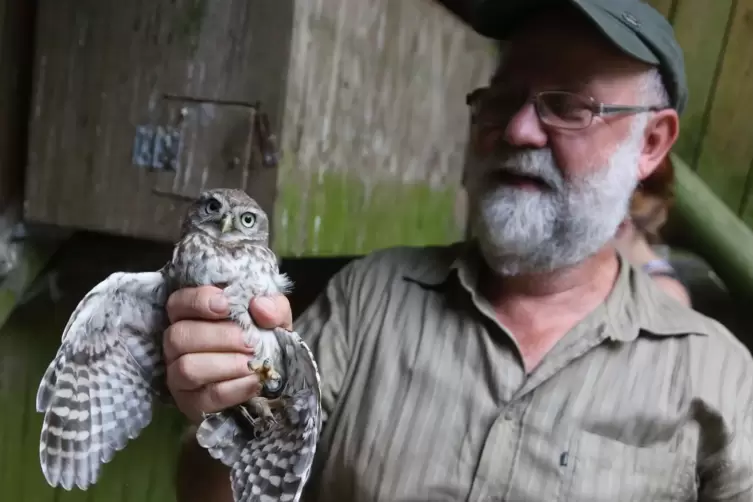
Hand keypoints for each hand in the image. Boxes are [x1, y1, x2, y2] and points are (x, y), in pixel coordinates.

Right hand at [163, 286, 292, 422]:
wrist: (270, 377)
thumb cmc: (263, 338)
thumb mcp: (273, 317)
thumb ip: (272, 306)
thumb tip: (260, 306)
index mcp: (189, 314)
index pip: (178, 302)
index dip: (198, 301)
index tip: (227, 306)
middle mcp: (177, 343)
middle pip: (179, 336)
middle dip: (219, 337)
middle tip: (250, 342)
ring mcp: (178, 375)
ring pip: (187, 367)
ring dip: (225, 364)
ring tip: (252, 363)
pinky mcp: (191, 403)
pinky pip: (206, 397)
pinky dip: (234, 389)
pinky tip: (254, 381)